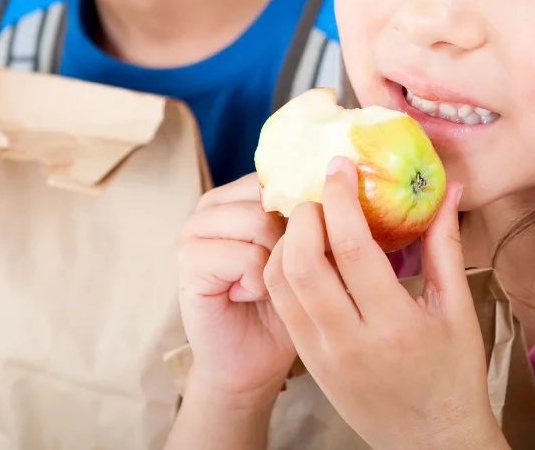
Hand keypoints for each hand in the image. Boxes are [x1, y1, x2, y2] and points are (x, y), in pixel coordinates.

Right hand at [177, 173, 295, 405]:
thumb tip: (344, 181)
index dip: (305, 209)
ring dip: (275, 263)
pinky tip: (247, 297)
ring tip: (262, 284)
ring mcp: (195, 230)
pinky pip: (247, 257)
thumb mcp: (310, 250)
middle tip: (280, 272)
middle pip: (271, 197)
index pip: (280, 175)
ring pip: (260, 222)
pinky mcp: (190, 261)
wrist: (254, 359)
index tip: (310, 244)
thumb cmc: (288, 301)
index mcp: (240, 193)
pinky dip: (259, 284)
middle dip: (291, 240)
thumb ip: (315, 215)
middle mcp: (213, 204)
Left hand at [264, 159, 505, 449]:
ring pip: (281, 283)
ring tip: (310, 215)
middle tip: (320, 189)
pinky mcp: (308, 362)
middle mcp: (350, 341)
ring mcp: (323, 355)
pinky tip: (302, 249)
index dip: (340, 199)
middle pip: (303, 263)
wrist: (431, 440)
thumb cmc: (453, 373)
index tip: (339, 165)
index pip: (353, 249)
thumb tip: (447, 189)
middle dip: (305, 214)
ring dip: (287, 240)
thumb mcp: (457, 308)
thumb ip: (445, 244)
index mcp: (395, 325)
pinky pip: (282, 306)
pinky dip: (283, 269)